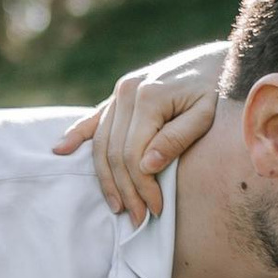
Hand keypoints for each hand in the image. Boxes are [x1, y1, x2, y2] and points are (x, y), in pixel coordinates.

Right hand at [51, 43, 228, 220]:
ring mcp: (120, 91)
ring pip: (101, 143)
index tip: (155, 210)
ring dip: (106, 178)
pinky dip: (77, 134)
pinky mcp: (119, 93)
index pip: (133, 155)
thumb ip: (177, 139)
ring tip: (117, 206)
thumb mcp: (206, 115)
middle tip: (138, 219)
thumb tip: (146, 166)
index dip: (142, 187)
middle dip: (125, 190)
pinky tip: (61, 150)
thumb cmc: (216, 90)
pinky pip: (94, 118)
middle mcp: (127, 91)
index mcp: (148, 97)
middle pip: (114, 153)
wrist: (216, 59)